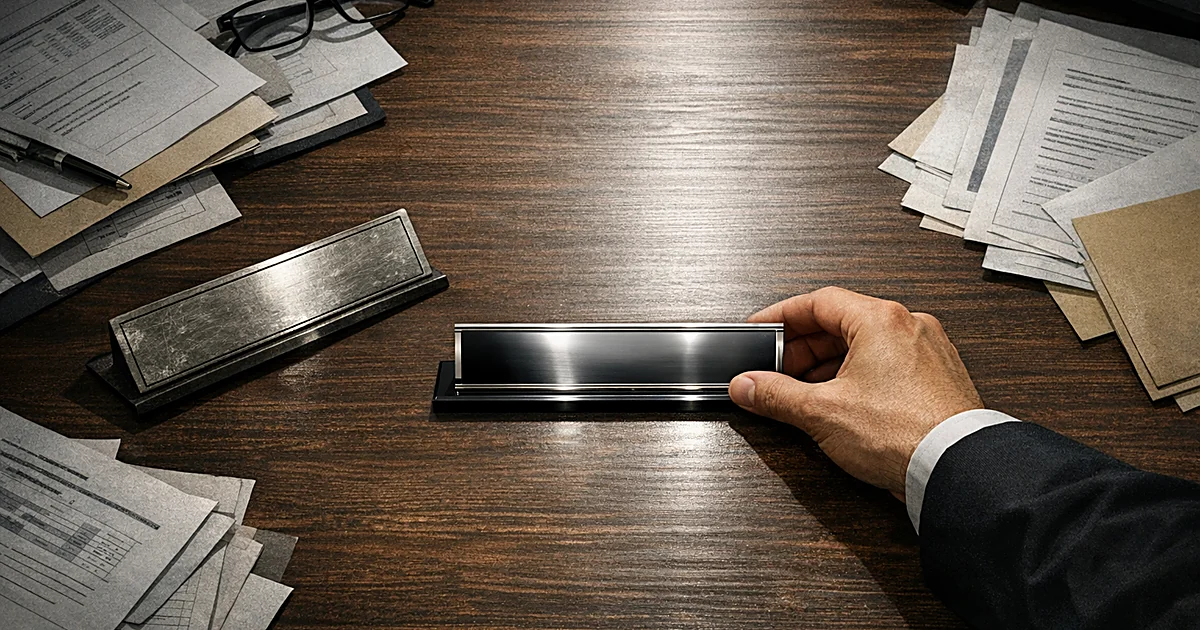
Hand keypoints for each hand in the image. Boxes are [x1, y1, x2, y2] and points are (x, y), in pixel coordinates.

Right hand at [728, 287, 982, 498]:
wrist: (957, 470)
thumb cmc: (907, 434)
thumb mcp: (822, 412)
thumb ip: (776, 394)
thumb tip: (747, 385)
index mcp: (881, 320)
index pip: (818, 301)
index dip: (782, 316)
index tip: (761, 329)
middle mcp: (909, 327)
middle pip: (841, 323)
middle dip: (802, 348)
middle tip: (774, 369)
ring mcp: (928, 352)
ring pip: (864, 346)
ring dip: (828, 365)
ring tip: (802, 392)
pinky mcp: (938, 380)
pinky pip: (887, 365)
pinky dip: (857, 377)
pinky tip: (840, 403)